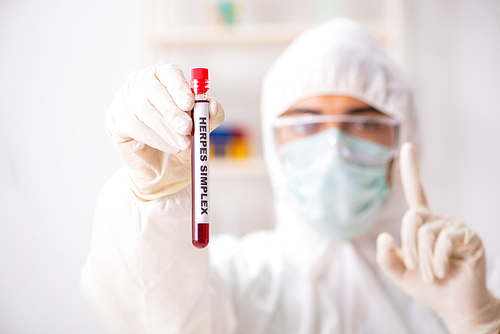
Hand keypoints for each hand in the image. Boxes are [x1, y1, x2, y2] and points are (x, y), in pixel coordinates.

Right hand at [106, 63, 223, 199]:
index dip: (179, 86)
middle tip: (187, 129)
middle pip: (153, 88)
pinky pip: (132, 124)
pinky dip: (152, 136)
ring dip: (165, 128)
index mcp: (165, 78)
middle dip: (172, 110)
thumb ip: (209, 119)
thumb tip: (213, 105)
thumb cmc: (181, 145)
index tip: (190, 103)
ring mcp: (125, 98)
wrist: (162, 172)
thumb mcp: (200, 133)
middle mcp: (142, 82)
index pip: (168, 72)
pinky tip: (165, 145)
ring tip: (180, 144)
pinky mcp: (115, 118)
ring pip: (142, 107)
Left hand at [376, 142, 499, 333]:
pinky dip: (438, 261)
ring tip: (435, 273)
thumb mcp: (399, 273)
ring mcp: (454, 227)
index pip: (415, 192)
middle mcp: (438, 220)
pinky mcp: (468, 237)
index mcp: (422, 224)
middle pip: (411, 218)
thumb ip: (386, 257)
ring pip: (425, 233)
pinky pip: (443, 241)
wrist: (454, 305)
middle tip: (420, 269)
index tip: (407, 146)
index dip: (411, 170)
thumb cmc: (428, 286)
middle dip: (410, 248)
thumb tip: (384, 236)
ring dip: (424, 261)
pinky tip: (445, 270)